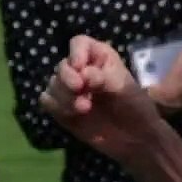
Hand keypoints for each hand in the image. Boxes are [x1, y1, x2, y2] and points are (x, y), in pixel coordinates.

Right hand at [40, 35, 162, 164]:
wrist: (134, 138)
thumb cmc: (135, 107)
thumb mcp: (124, 88)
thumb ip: (103, 78)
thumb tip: (83, 73)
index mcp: (99, 57)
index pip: (79, 43)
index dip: (76, 53)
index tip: (80, 67)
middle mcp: (81, 70)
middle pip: (62, 65)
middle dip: (68, 78)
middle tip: (79, 90)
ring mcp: (70, 90)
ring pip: (53, 84)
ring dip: (64, 96)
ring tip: (84, 109)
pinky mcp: (63, 108)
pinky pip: (47, 101)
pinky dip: (56, 106)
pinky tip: (72, 115)